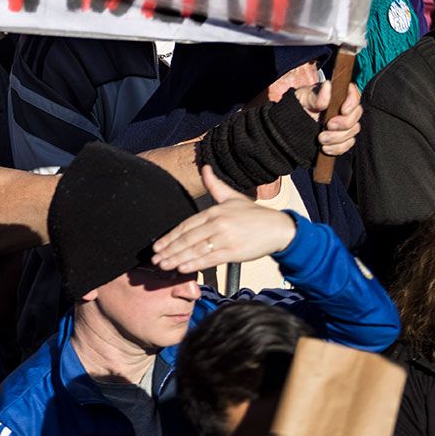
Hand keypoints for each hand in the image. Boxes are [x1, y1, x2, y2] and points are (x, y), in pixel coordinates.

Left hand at [151, 166, 296, 272]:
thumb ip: (215, 185)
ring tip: (163, 265)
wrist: (279, 228)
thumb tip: (205, 167)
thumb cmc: (254, 215)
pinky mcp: (234, 252)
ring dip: (177, 259)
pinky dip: (195, 264)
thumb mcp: (233, 197)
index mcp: (214, 211)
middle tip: (154, 259)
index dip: (170, 237)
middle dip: (169, 250)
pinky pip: (210, 259)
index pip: (186, 225)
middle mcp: (218, 224)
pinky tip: (182, 268)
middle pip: (187, 239)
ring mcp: (225, 238)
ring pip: (195, 250)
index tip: (157, 246)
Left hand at [293, 81, 361, 156]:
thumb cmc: (299, 106)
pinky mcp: (341, 138)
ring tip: (321, 138)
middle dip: (344, 124)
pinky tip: (325, 148)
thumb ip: (317, 96)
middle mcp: (344, 109)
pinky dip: (337, 148)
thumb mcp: (304, 98)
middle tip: (328, 126)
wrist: (291, 125)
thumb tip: (327, 85)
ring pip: (353, 131)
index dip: (352, 103)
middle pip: (356, 115)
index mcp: (337, 95)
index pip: (354, 95)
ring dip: (338, 138)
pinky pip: (347, 145)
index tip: (343, 110)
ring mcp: (343, 124)